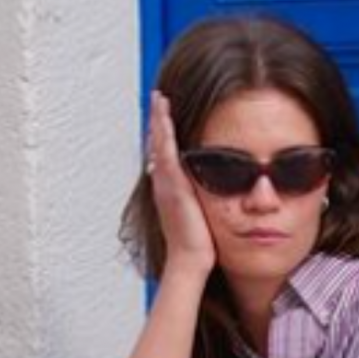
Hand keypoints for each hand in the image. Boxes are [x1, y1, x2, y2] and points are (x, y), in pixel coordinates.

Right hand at [147, 90, 215, 279]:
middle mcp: (163, 184)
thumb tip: (202, 191)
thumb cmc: (197, 243)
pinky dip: (164, 133)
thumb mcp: (198, 214)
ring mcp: (165, 184)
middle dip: (157, 120)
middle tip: (158, 97)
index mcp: (169, 189)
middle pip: (156, 144)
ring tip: (159, 98)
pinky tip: (165, 116)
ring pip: (158, 143)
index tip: (164, 116)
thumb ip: (198, 200)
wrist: (190, 260)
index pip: (163, 154)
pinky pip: (165, 152)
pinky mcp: (172, 185)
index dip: (162, 134)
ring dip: (158, 119)